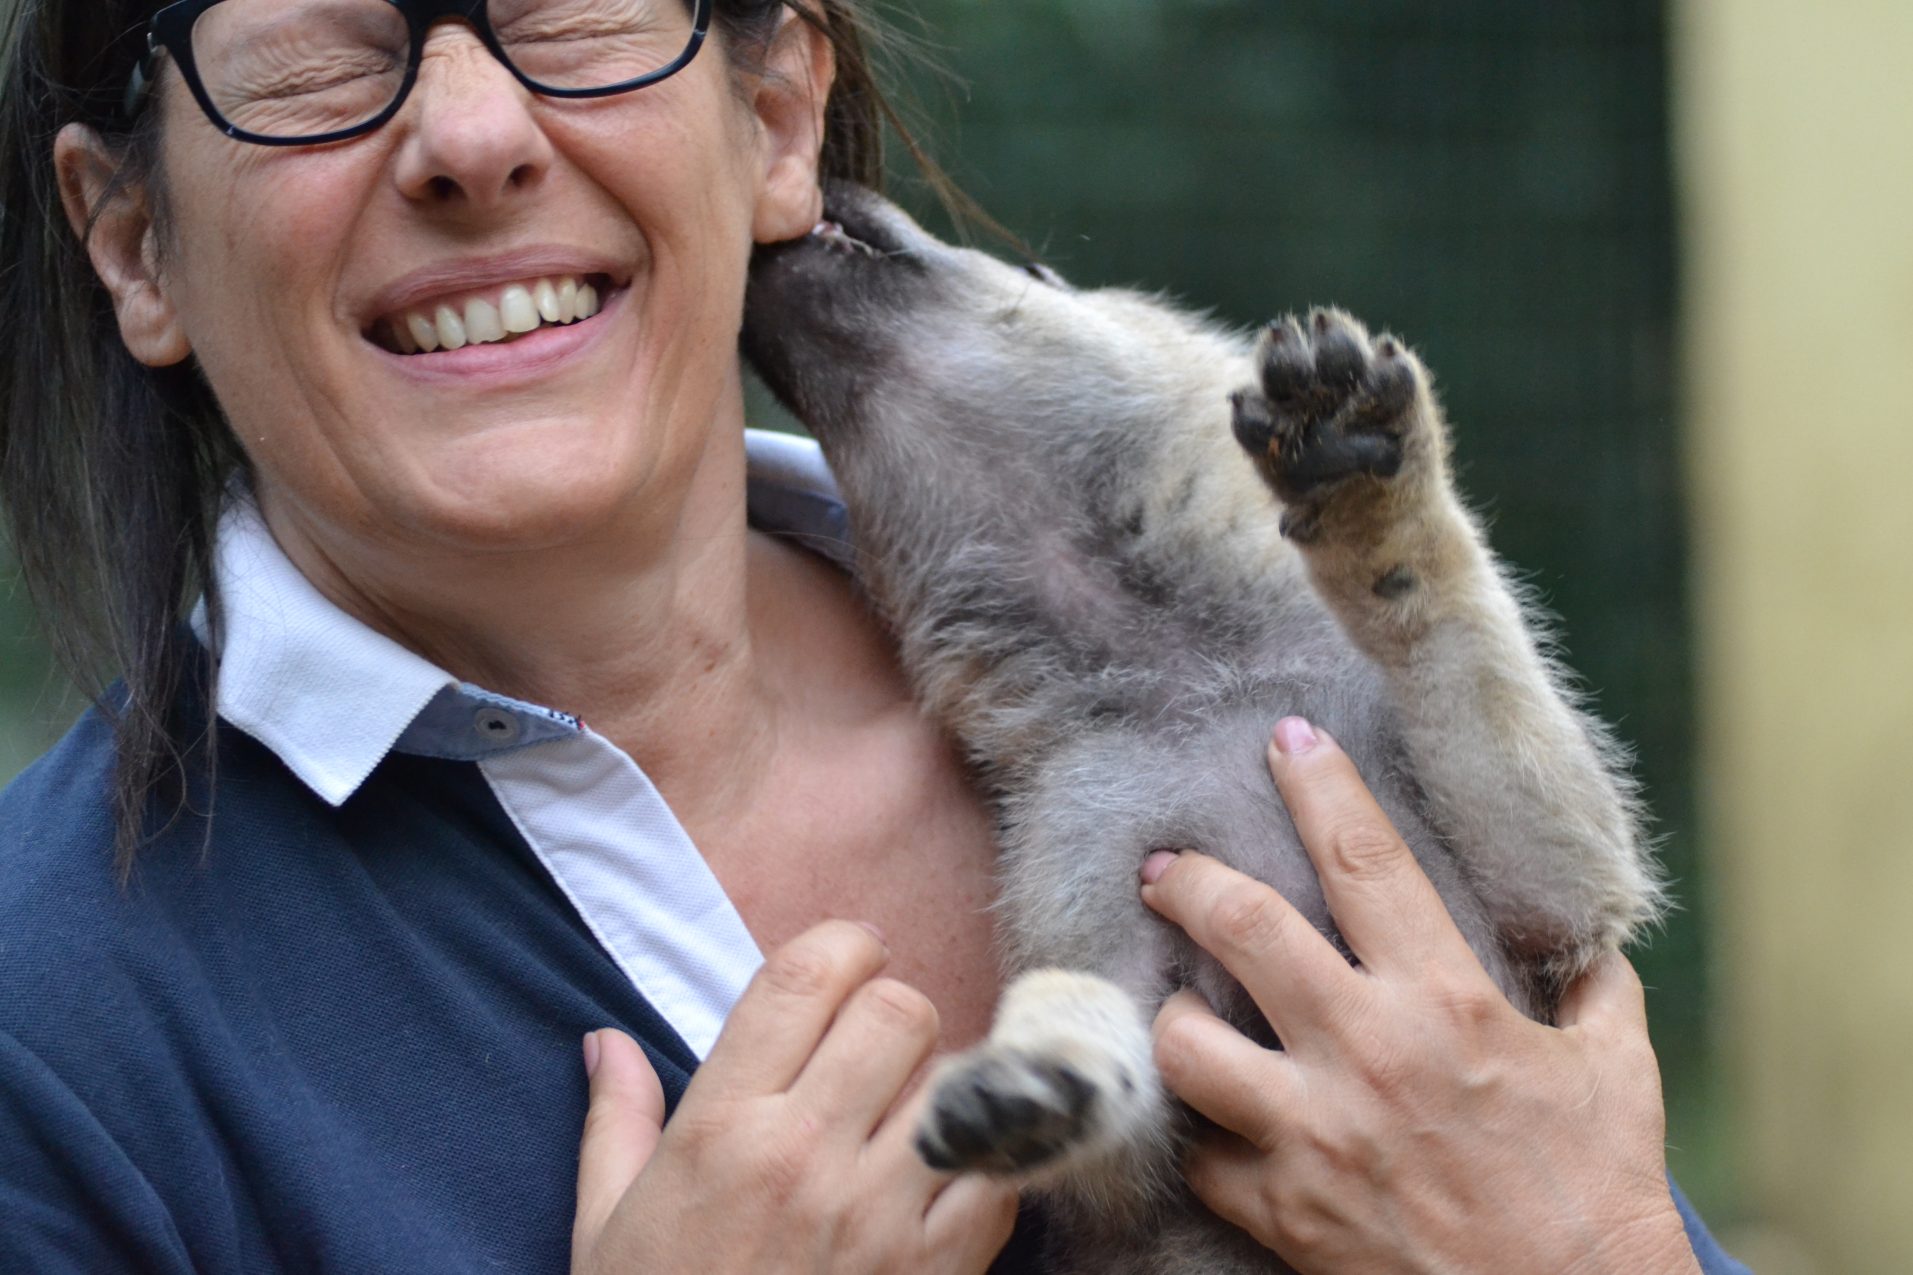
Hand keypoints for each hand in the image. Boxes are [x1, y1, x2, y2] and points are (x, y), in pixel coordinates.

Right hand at [571, 921, 1018, 1273]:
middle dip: (895, 1010)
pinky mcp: (936, 1269)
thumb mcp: (604, 1225)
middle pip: (899, 1010)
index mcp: (722, 1128)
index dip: (843, 946)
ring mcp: (878, 1215)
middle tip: (876, 1049)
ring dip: (942, 1084)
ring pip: (957, 1080)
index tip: (848, 963)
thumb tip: (605, 1040)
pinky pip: (998, 1174)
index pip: (804, 976)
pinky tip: (949, 1176)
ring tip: (911, 1115)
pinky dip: (988, 1161)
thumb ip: (617, 1121)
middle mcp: (805, 1155)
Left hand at [1141, 718, 1699, 1274]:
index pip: (1365, 858)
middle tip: (1163, 867)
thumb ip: (1589, 991)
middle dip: (1188, 881)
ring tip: (1172, 1006)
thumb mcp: (1618, 1070)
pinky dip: (1202, 1138)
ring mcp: (1313, 1132)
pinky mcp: (1283, 1209)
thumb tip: (1580, 942)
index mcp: (1446, 1000)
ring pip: (1185, 1044)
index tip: (1287, 738)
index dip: (1319, 784)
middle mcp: (1366, 1051)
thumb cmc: (1598, 1191)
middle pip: (1242, 928)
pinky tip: (1209, 1122)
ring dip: (1171, 1018)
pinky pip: (1202, 1157)